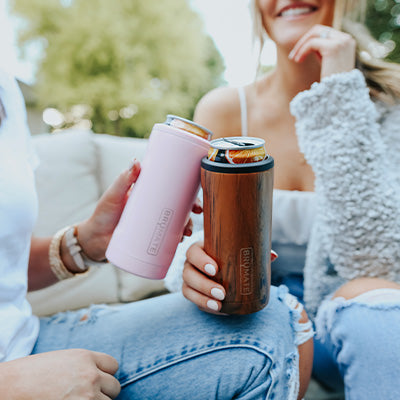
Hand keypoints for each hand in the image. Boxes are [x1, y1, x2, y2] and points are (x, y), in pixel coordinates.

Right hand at [0, 349, 119, 398]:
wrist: (9, 387)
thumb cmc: (31, 374)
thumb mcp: (63, 360)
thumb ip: (84, 365)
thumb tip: (100, 376)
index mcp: (86, 358)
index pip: (113, 366)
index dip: (104, 375)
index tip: (96, 381)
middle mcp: (91, 376)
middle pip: (114, 387)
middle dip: (103, 392)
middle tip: (84, 395)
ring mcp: (87, 397)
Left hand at [77, 161, 202, 259]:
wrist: (94, 240)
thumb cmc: (102, 214)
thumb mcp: (114, 195)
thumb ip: (124, 179)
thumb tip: (137, 161)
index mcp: (148, 196)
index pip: (172, 191)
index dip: (188, 192)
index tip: (196, 194)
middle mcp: (154, 210)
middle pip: (180, 207)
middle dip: (192, 210)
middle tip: (196, 213)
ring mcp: (153, 225)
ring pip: (176, 224)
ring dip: (187, 226)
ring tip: (185, 232)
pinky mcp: (150, 240)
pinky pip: (168, 240)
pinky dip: (177, 240)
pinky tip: (181, 241)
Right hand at [182, 241, 276, 313]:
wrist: (223, 270)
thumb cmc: (230, 257)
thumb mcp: (238, 252)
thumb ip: (254, 252)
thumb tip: (273, 255)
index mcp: (200, 249)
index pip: (193, 252)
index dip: (201, 260)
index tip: (215, 269)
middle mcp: (191, 264)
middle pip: (188, 273)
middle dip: (204, 284)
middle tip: (222, 293)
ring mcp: (189, 279)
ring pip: (188, 288)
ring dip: (202, 298)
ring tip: (218, 305)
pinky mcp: (192, 292)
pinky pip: (193, 300)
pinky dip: (204, 305)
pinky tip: (218, 309)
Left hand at [289, 24, 355, 78]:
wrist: (339, 95)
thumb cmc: (332, 82)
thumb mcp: (328, 63)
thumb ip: (322, 51)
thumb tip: (309, 42)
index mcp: (347, 41)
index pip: (324, 32)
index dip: (309, 41)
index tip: (299, 54)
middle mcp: (347, 39)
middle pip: (319, 29)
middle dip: (303, 41)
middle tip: (292, 55)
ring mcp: (342, 41)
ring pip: (314, 34)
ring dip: (301, 45)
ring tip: (293, 58)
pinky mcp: (333, 47)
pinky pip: (312, 43)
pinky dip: (302, 51)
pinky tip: (298, 60)